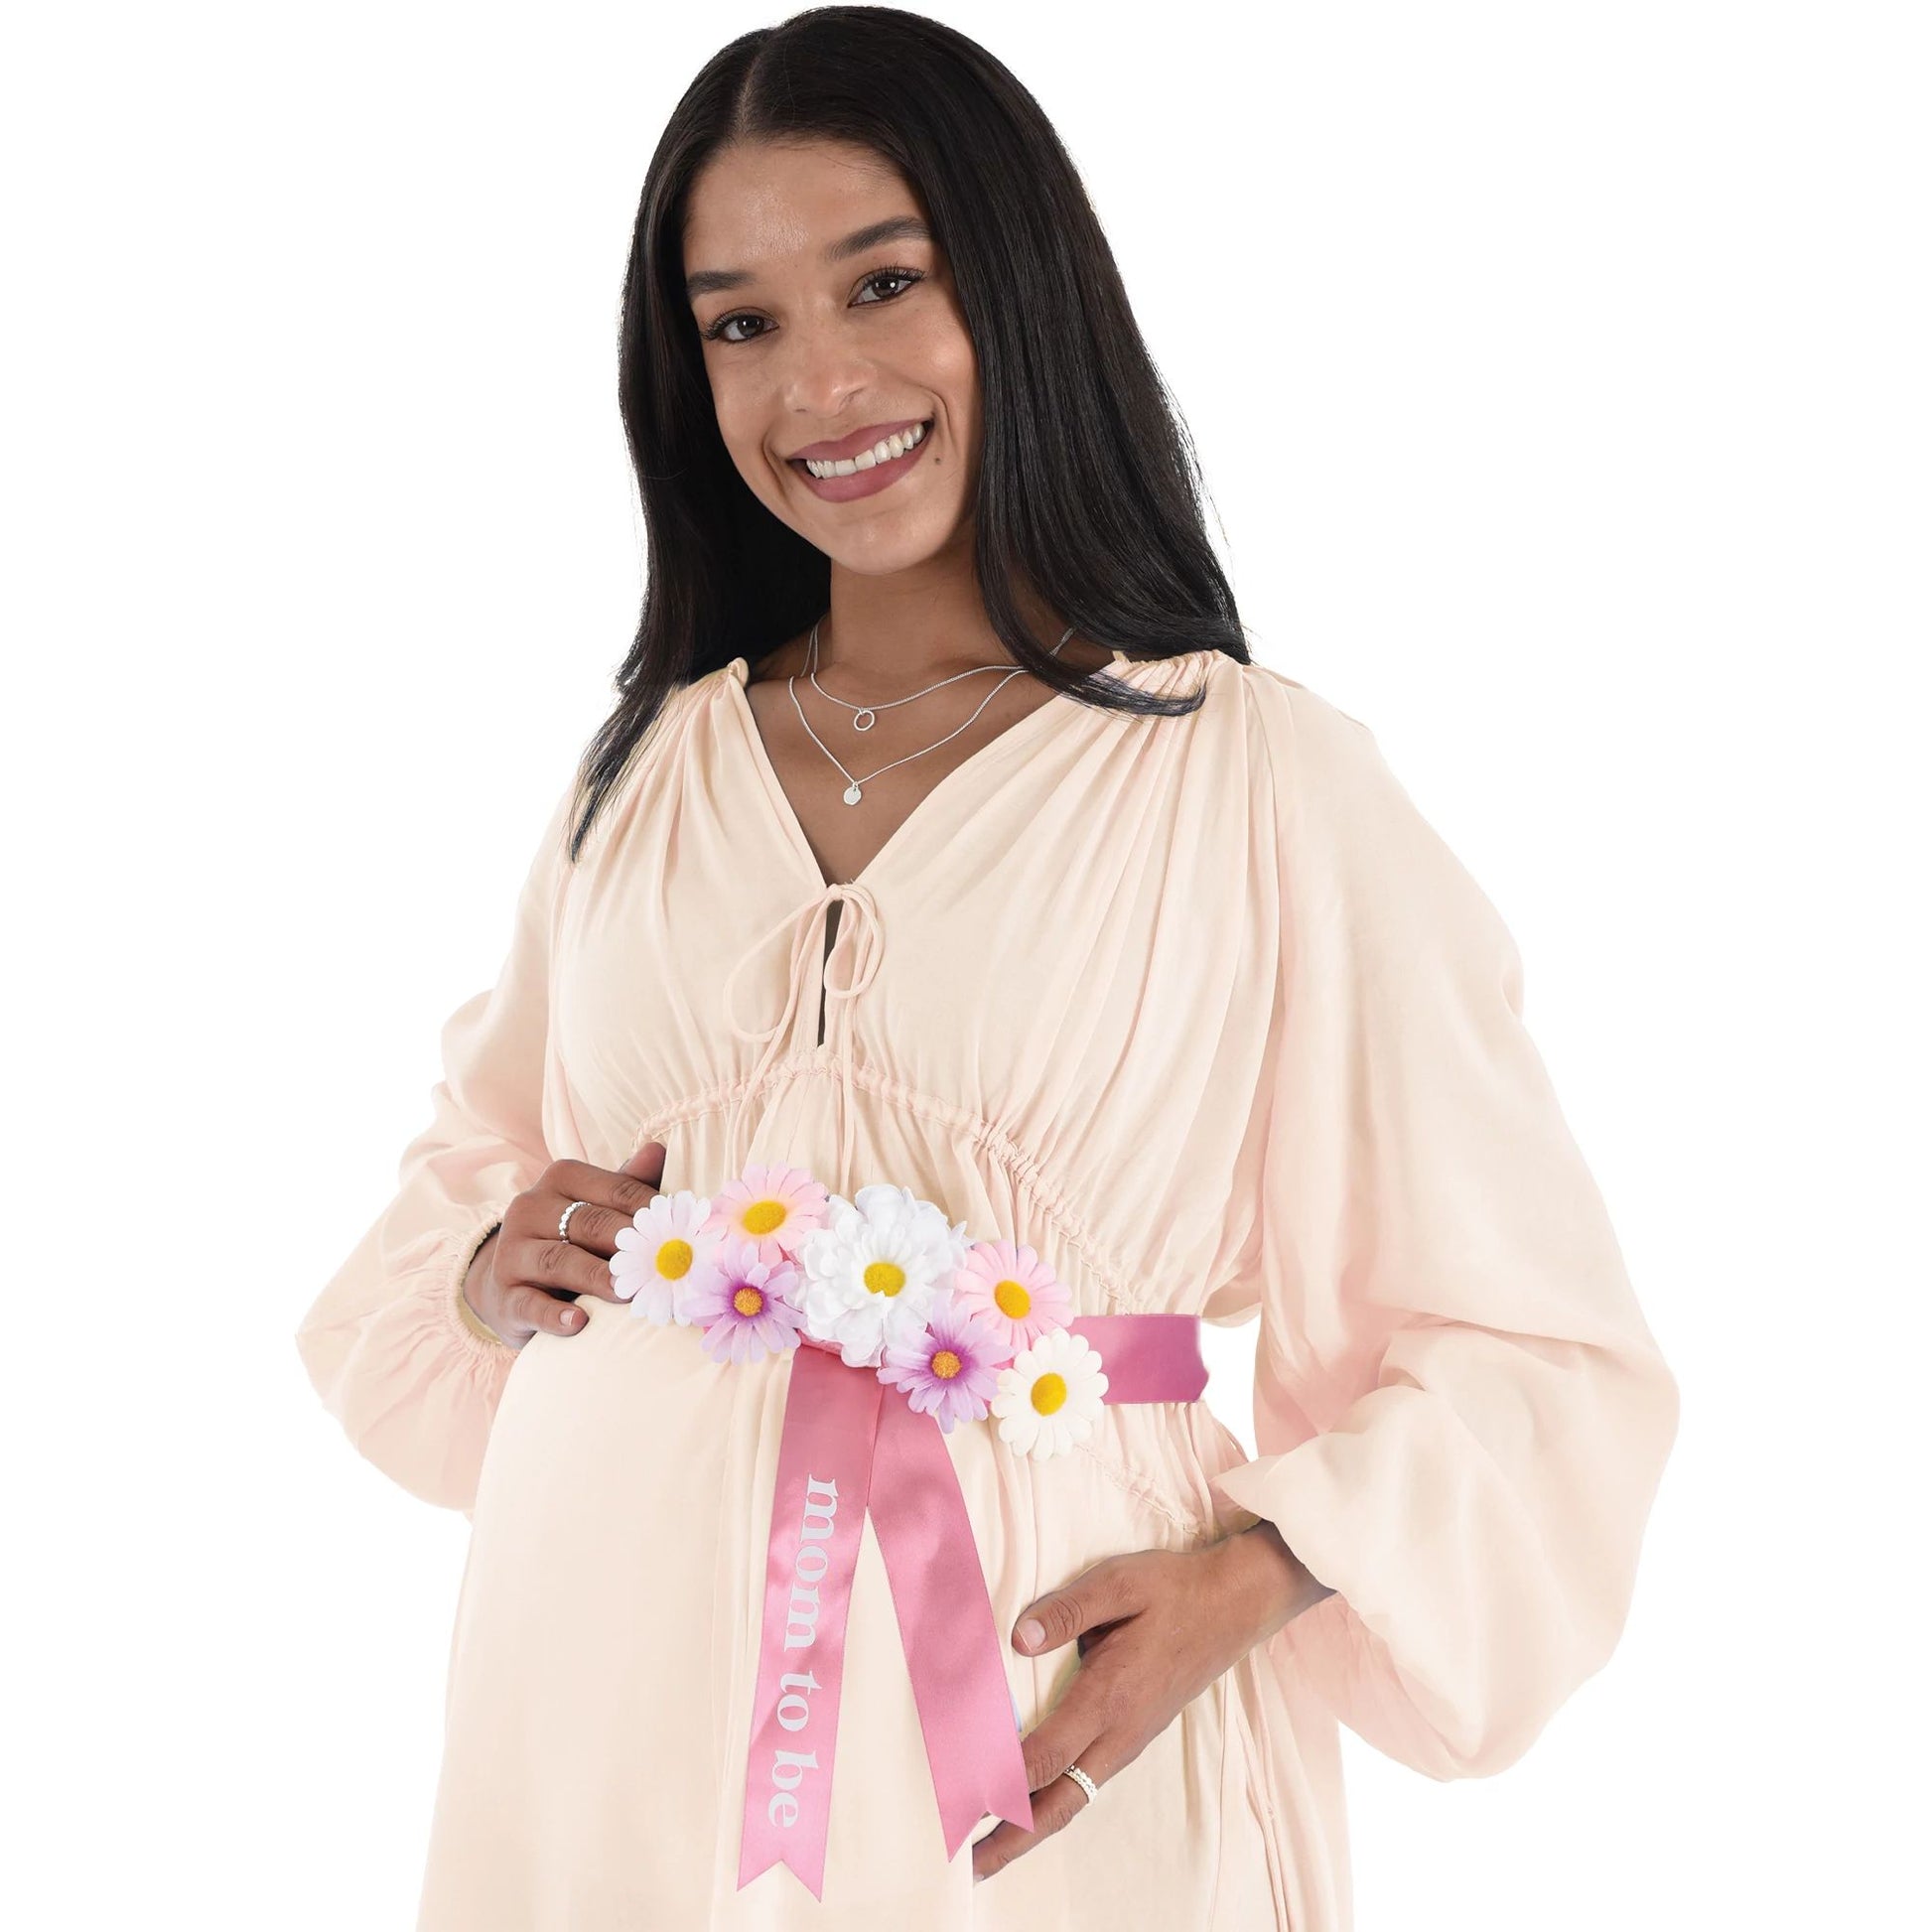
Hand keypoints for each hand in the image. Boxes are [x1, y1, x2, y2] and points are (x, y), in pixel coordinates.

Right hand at [461, 1141, 666, 1345]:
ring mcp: (512, 1252)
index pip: (617, 1189)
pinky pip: (529, 1304)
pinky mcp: (504, 1296)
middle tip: (665, 1265)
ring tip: (628, 1294)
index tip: (685, 1231)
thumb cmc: (570, 1241)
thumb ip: (627, 1186)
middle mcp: (530, 1207)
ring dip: (597, 1277)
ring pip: (559, 1261)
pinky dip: (554, 1315)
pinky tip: (578, 1322)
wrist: (511, 1285)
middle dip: (630, 1244)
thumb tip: (659, 1151)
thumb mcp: (598, 1209)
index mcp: (562, 1178)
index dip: (653, 1210)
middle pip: (590, 1223)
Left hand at [971, 1523, 1329, 1884]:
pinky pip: (1087, 1784)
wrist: (1233, 1606)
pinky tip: (1031, 1808)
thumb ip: (1068, 1611)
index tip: (960, 1799)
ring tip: (988, 1852)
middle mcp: (1119, 1732)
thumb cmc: (1174, 1591)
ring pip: (1074, 1799)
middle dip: (1012, 1838)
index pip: (1045, 1754)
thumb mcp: (1120, 1583)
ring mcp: (1129, 1740)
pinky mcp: (1133, 1736)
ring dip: (1029, 1828)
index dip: (1001, 1781)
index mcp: (1109, 1696)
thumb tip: (1019, 1638)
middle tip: (968, 1868)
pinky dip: (1053, 1806)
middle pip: (1059, 1802)